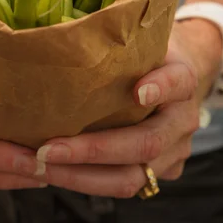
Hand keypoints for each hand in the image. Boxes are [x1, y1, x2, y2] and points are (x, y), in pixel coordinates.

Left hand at [34, 19, 222, 196]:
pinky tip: (48, 172)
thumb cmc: (144, 53)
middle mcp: (183, 121)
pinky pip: (119, 185)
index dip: (161, 88)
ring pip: (131, 179)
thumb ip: (119, 41)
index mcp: (182, 81)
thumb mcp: (138, 38)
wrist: (174, 75)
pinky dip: (81, 182)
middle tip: (47, 149)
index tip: (138, 92)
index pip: (178, 82)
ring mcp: (174, 153)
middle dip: (93, 151)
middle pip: (146, 144)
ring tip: (39, 167)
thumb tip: (63, 39)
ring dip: (80, 177)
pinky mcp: (157, 173)